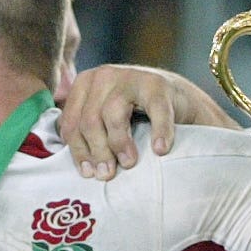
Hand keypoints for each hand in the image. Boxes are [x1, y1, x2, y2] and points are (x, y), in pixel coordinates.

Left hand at [59, 64, 234, 180]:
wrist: (178, 98)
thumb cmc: (138, 115)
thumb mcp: (106, 116)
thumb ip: (88, 131)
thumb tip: (78, 166)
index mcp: (85, 85)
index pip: (72, 122)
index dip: (78, 151)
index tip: (88, 174)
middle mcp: (104, 76)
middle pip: (89, 121)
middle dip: (97, 152)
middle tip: (107, 174)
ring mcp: (131, 78)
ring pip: (113, 115)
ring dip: (120, 144)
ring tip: (129, 164)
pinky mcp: (158, 85)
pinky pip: (156, 112)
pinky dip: (159, 132)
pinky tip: (160, 150)